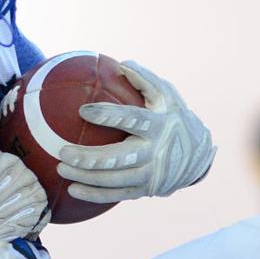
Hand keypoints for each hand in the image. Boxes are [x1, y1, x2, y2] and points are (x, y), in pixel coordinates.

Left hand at [57, 60, 216, 202]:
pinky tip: (73, 189)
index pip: (131, 119)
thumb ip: (146, 79)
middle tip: (63, 152)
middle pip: (117, 158)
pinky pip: (116, 195)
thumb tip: (121, 64)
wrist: (199, 158)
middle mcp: (154, 152)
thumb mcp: (168, 96)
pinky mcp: (145, 191)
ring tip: (60, 170)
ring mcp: (150, 175)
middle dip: (89, 158)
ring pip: (113, 180)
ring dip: (85, 177)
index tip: (82, 111)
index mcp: (158, 126)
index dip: (108, 116)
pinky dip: (94, 194)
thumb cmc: (175, 118)